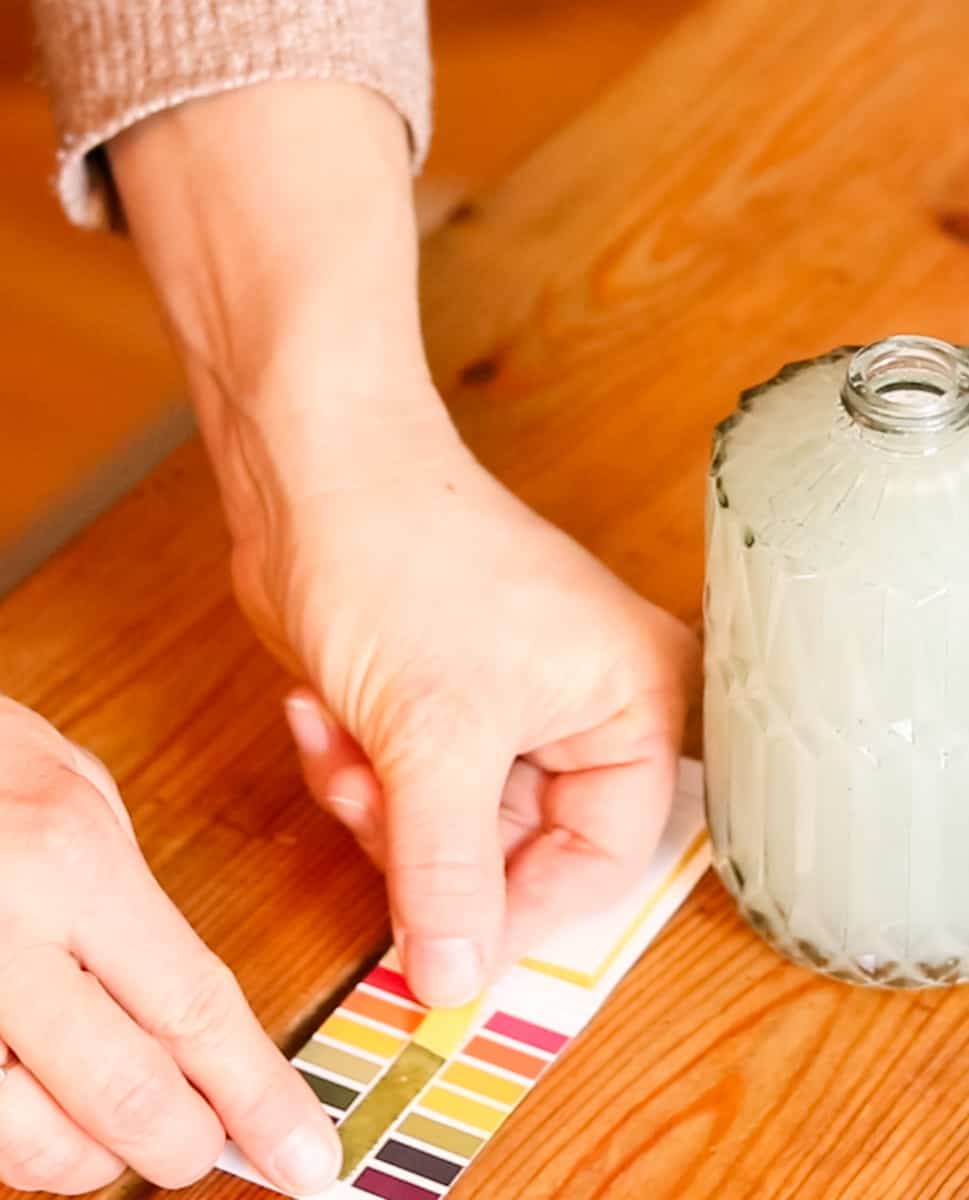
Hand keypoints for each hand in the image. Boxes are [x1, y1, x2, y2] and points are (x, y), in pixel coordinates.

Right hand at [0, 698, 339, 1194]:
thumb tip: (187, 1013)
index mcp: (70, 864)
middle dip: (188, 1143)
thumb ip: (131, 903)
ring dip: (98, 1152)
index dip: (260, 1094)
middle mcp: (2, 940)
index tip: (306, 1152)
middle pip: (127, 1097)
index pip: (194, 1008)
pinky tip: (41, 1096)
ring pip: (37, 1145)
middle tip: (210, 1142)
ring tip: (115, 1115)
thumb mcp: (77, 793)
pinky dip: (23, 1138)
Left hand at [107, 79, 696, 1008]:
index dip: (522, 910)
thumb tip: (455, 984)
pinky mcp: (446, 707)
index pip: (608, 857)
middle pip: (524, 852)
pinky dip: (360, 774)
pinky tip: (325, 714)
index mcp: (638, 700)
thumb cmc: (402, 561)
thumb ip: (448, 872)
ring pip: (454, 831)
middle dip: (427, 841)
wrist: (312, 477)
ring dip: (382, 810)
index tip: (444, 942)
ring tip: (346, 743)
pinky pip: (410, 794)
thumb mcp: (434, 739)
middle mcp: (591, 708)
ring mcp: (513, 708)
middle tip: (373, 803)